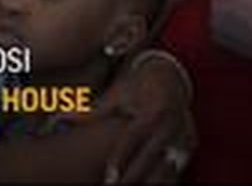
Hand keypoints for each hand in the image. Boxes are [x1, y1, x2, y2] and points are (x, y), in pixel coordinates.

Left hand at [75, 54, 196, 182]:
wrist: (170, 77)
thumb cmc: (138, 86)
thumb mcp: (117, 96)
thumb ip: (92, 112)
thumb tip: (61, 120)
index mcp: (153, 110)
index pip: (134, 138)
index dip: (120, 159)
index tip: (108, 178)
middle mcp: (172, 123)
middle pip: (151, 158)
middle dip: (132, 178)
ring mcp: (184, 135)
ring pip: (168, 168)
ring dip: (149, 182)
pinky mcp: (190, 144)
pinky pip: (178, 169)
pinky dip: (164, 180)